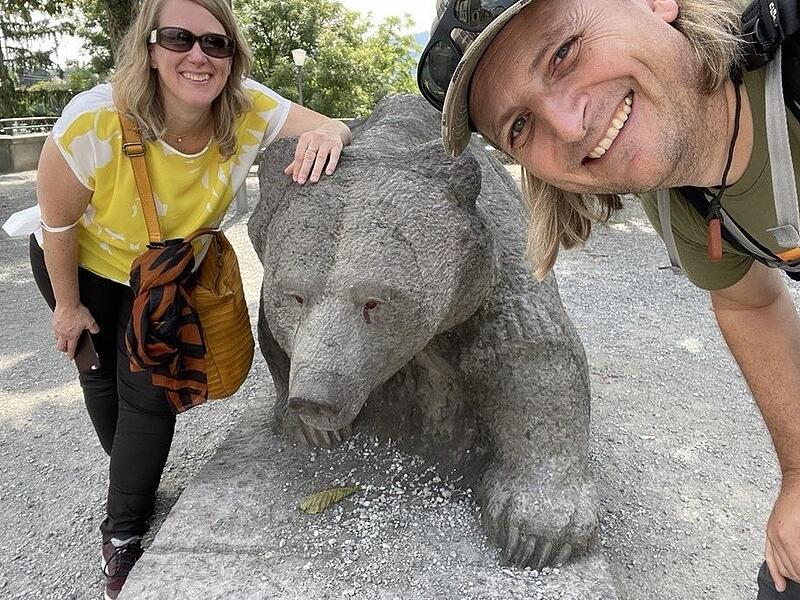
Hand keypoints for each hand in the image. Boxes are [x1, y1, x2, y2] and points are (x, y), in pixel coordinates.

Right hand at [52, 303, 99, 358]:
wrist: (67, 303)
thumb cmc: (77, 311)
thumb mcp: (90, 321)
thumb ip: (94, 328)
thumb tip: (96, 331)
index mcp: (72, 335)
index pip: (71, 348)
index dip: (71, 354)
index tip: (71, 357)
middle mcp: (63, 334)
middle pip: (60, 347)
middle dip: (63, 350)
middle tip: (66, 350)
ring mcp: (57, 328)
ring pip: (56, 338)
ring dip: (60, 340)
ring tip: (64, 339)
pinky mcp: (53, 322)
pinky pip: (54, 330)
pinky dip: (57, 332)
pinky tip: (61, 328)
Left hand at [283, 122, 345, 184]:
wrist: (334, 129)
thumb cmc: (317, 141)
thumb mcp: (306, 146)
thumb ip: (298, 160)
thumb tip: (286, 172)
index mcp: (305, 138)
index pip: (299, 155)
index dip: (297, 168)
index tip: (296, 179)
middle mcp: (315, 138)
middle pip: (309, 156)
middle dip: (304, 170)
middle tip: (301, 182)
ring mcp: (327, 141)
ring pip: (320, 157)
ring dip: (316, 169)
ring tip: (313, 180)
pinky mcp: (337, 145)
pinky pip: (334, 156)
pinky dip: (331, 164)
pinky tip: (328, 173)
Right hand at [766, 471, 799, 590]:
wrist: (797, 482)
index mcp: (788, 537)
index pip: (798, 569)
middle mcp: (776, 537)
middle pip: (790, 570)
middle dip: (799, 575)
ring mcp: (771, 534)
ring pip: (779, 566)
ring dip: (791, 574)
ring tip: (798, 577)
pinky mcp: (770, 531)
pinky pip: (769, 556)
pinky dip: (775, 571)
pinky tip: (780, 582)